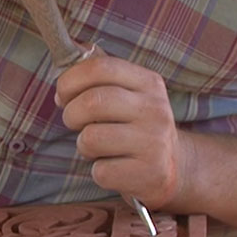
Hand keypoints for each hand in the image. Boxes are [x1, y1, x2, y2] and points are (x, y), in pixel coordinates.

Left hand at [55, 54, 192, 209]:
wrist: (174, 166)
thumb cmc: (136, 126)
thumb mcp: (128, 93)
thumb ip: (99, 75)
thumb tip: (65, 63)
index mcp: (148, 83)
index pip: (101, 67)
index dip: (70, 80)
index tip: (63, 95)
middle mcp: (155, 109)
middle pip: (93, 102)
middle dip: (71, 115)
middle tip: (75, 123)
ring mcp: (154, 143)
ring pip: (91, 138)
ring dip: (84, 145)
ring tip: (98, 147)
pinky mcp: (149, 173)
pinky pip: (101, 171)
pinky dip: (98, 172)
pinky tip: (113, 166)